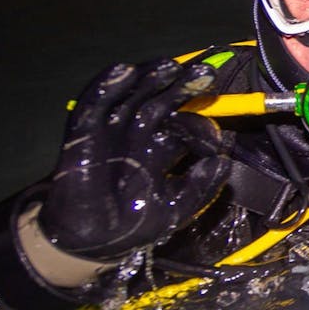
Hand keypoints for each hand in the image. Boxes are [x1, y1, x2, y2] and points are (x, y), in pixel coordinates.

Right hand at [40, 59, 231, 259]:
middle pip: (160, 101)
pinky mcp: (84, 134)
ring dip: (149, 79)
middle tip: (205, 73)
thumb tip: (224, 162)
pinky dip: (107, 87)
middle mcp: (138, 135)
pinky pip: (95, 106)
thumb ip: (202, 187)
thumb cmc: (133, 223)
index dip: (200, 121)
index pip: (184, 124)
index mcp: (161, 149)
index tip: (218, 130)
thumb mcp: (177, 207)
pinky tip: (125, 71)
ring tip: (169, 67)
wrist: (91, 242)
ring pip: (131, 96)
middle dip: (181, 86)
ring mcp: (111, 132)